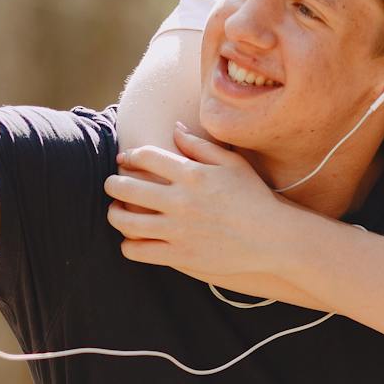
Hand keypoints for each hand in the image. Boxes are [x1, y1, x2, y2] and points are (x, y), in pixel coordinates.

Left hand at [103, 123, 294, 281]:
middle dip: (113, 184)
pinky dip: (128, 245)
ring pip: (126, 222)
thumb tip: (174, 127)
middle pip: (127, 188)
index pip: (146, 157)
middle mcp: (181, 201)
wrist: (273, 238)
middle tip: (111, 184)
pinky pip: (139, 251)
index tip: (125, 159)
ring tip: (115, 212)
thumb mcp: (232, 163)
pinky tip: (131, 240)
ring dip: (114, 215)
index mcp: (193, 174)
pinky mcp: (180, 255)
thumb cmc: (253, 197)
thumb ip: (200, 145)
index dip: (130, 156)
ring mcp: (179, 230)